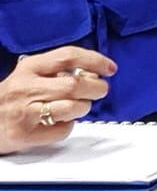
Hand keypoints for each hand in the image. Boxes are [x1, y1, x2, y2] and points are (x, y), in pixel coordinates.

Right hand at [0, 48, 114, 154]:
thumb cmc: (12, 98)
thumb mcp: (30, 76)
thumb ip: (58, 71)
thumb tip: (94, 74)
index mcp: (29, 68)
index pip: (68, 56)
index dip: (95, 61)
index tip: (110, 68)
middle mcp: (26, 87)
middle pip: (74, 84)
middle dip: (96, 88)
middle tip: (100, 90)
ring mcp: (25, 112)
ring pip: (72, 107)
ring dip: (83, 107)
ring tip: (78, 107)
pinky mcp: (25, 134)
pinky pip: (62, 130)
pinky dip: (68, 126)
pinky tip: (58, 122)